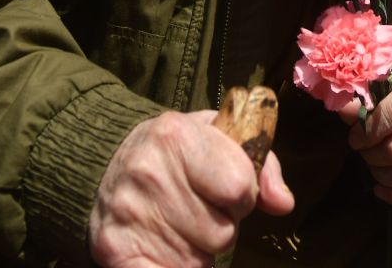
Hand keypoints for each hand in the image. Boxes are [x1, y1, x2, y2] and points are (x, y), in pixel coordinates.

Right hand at [90, 110, 293, 266]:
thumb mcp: (217, 138)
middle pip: (222, 232)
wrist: (109, 166)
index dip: (241, 194)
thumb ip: (261, 165)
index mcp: (177, 135)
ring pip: (197, 262)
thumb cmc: (176, 154)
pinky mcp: (113, 249)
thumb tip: (282, 203)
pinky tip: (164, 255)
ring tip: (176, 226)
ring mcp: (128, 213)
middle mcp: (148, 172)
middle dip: (218, 226)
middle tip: (195, 208)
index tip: (223, 188)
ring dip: (195, 252)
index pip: (241, 186)